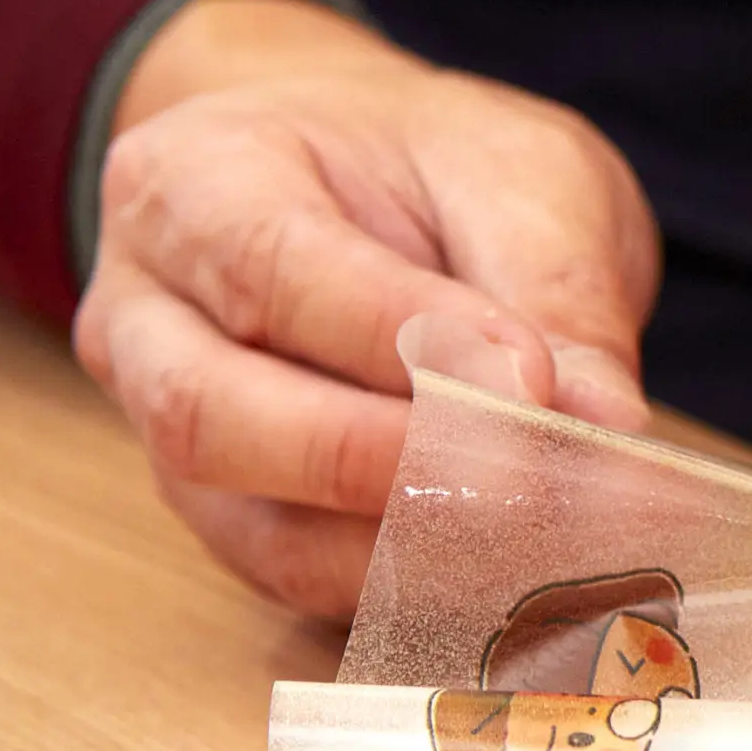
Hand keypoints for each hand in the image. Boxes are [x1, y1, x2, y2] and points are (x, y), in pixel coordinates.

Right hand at [71, 0, 659, 616]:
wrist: (376, 185)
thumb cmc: (434, 163)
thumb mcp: (517, 171)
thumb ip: (555, 287)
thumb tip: (605, 421)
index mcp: (192, 182)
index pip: (273, 271)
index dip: (400, 337)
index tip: (529, 380)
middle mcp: (146, 320)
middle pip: (215, 418)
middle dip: (384, 465)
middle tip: (536, 482)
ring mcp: (171, 437)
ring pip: (256, 529)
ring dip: (417, 550)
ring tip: (561, 537)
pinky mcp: (236, 522)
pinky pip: (308, 580)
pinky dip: (424, 587)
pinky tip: (531, 571)